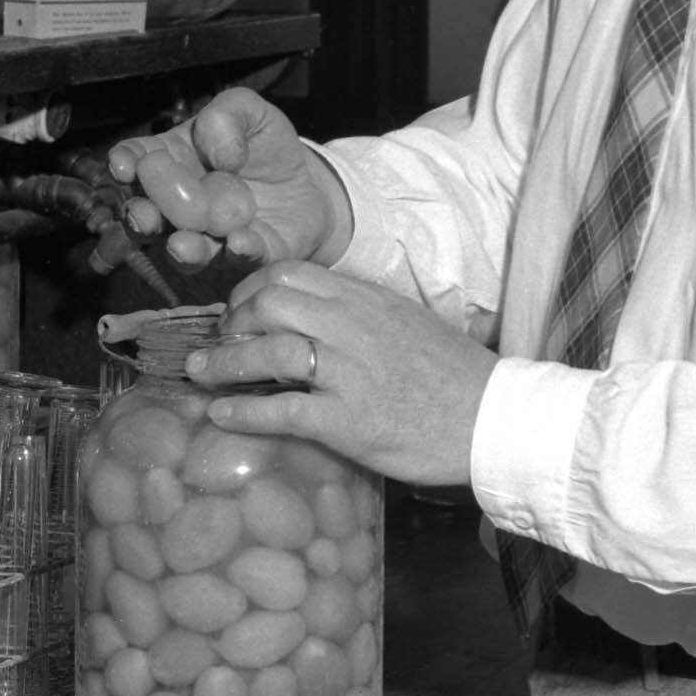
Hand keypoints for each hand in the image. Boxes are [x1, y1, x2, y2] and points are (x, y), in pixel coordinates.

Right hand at [98, 88, 353, 274]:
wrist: (308, 182)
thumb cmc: (265, 144)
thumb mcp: (250, 112)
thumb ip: (228, 115)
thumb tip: (220, 153)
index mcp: (172, 161)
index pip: (137, 161)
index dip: (125, 163)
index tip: (123, 167)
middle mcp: (180, 207)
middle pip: (150, 215)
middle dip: (144, 215)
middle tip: (145, 214)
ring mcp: (211, 236)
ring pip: (187, 250)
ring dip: (183, 249)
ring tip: (181, 245)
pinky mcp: (248, 256)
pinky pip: (241, 259)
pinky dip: (239, 252)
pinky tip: (241, 242)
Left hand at [195, 261, 494, 487]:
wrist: (495, 420)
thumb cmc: (454, 377)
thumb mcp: (407, 323)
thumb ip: (360, 314)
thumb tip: (314, 318)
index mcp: (368, 299)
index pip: (291, 274)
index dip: (250, 290)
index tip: (238, 312)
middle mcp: (355, 327)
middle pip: (269, 302)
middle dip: (231, 322)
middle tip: (219, 344)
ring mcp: (351, 373)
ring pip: (268, 351)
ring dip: (223, 363)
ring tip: (200, 374)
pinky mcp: (349, 422)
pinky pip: (281, 411)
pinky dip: (242, 413)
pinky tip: (220, 416)